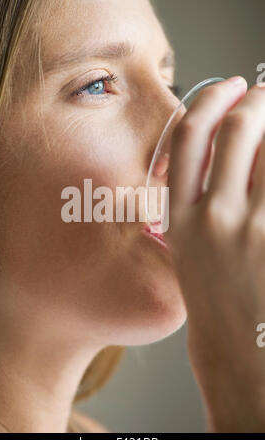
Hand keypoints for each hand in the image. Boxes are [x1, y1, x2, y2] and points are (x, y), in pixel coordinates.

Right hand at [166, 76, 264, 431]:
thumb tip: (225, 150)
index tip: (229, 85)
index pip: (189, 137)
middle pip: (238, 130)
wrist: (241, 354)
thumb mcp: (188, 248)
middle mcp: (214, 218)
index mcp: (181, 218)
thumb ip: (197, 200)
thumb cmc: (216, 300)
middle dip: (259, 100)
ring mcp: (253, 230)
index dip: (210, 100)